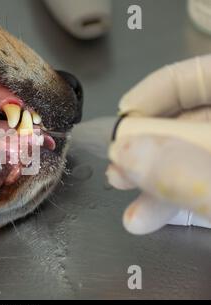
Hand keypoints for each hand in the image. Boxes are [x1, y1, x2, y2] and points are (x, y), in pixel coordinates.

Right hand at [107, 55, 210, 234]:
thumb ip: (184, 174)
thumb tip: (125, 154)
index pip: (201, 74)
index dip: (156, 90)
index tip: (122, 120)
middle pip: (188, 117)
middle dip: (145, 143)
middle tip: (118, 163)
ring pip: (189, 152)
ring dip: (151, 174)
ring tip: (123, 191)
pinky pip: (199, 178)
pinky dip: (173, 196)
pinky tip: (146, 216)